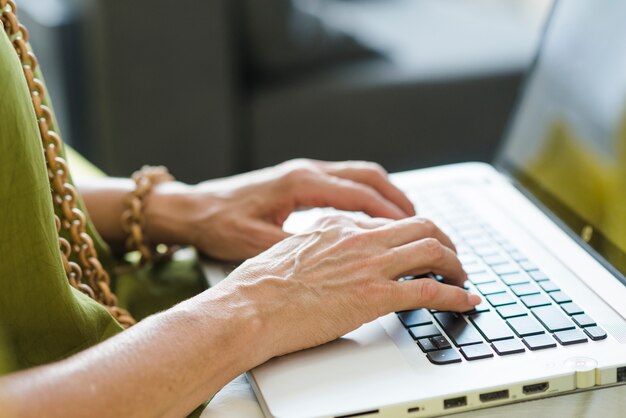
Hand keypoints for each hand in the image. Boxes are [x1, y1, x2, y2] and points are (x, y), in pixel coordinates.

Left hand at [145, 159, 415, 260]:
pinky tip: (372, 218)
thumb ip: (296, 247)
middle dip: (398, 198)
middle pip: (367, 176)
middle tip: (423, 223)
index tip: (416, 229)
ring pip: (358, 176)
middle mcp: (306, 172)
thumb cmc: (219, 224)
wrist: (192, 209)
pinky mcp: (298, 182)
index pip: (359, 192)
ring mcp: (303, 173)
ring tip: (407, 220)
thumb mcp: (256, 242)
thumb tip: (334, 261)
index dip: (390, 212)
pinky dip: (366, 197)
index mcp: (300, 183)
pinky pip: (344, 183)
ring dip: (385, 195)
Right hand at [218, 215, 479, 359]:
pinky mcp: (374, 295)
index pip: (386, 223)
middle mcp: (357, 237)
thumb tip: (325, 258)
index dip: (409, 235)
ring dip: (456, 264)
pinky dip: (455, 295)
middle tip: (451, 257)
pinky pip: (430, 290)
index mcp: (335, 225)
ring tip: (462, 277)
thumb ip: (314, 248)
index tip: (416, 248)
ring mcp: (368, 264)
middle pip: (420, 226)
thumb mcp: (287, 251)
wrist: (248, 308)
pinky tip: (465, 301)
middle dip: (444, 241)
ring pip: (432, 250)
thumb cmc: (258, 287)